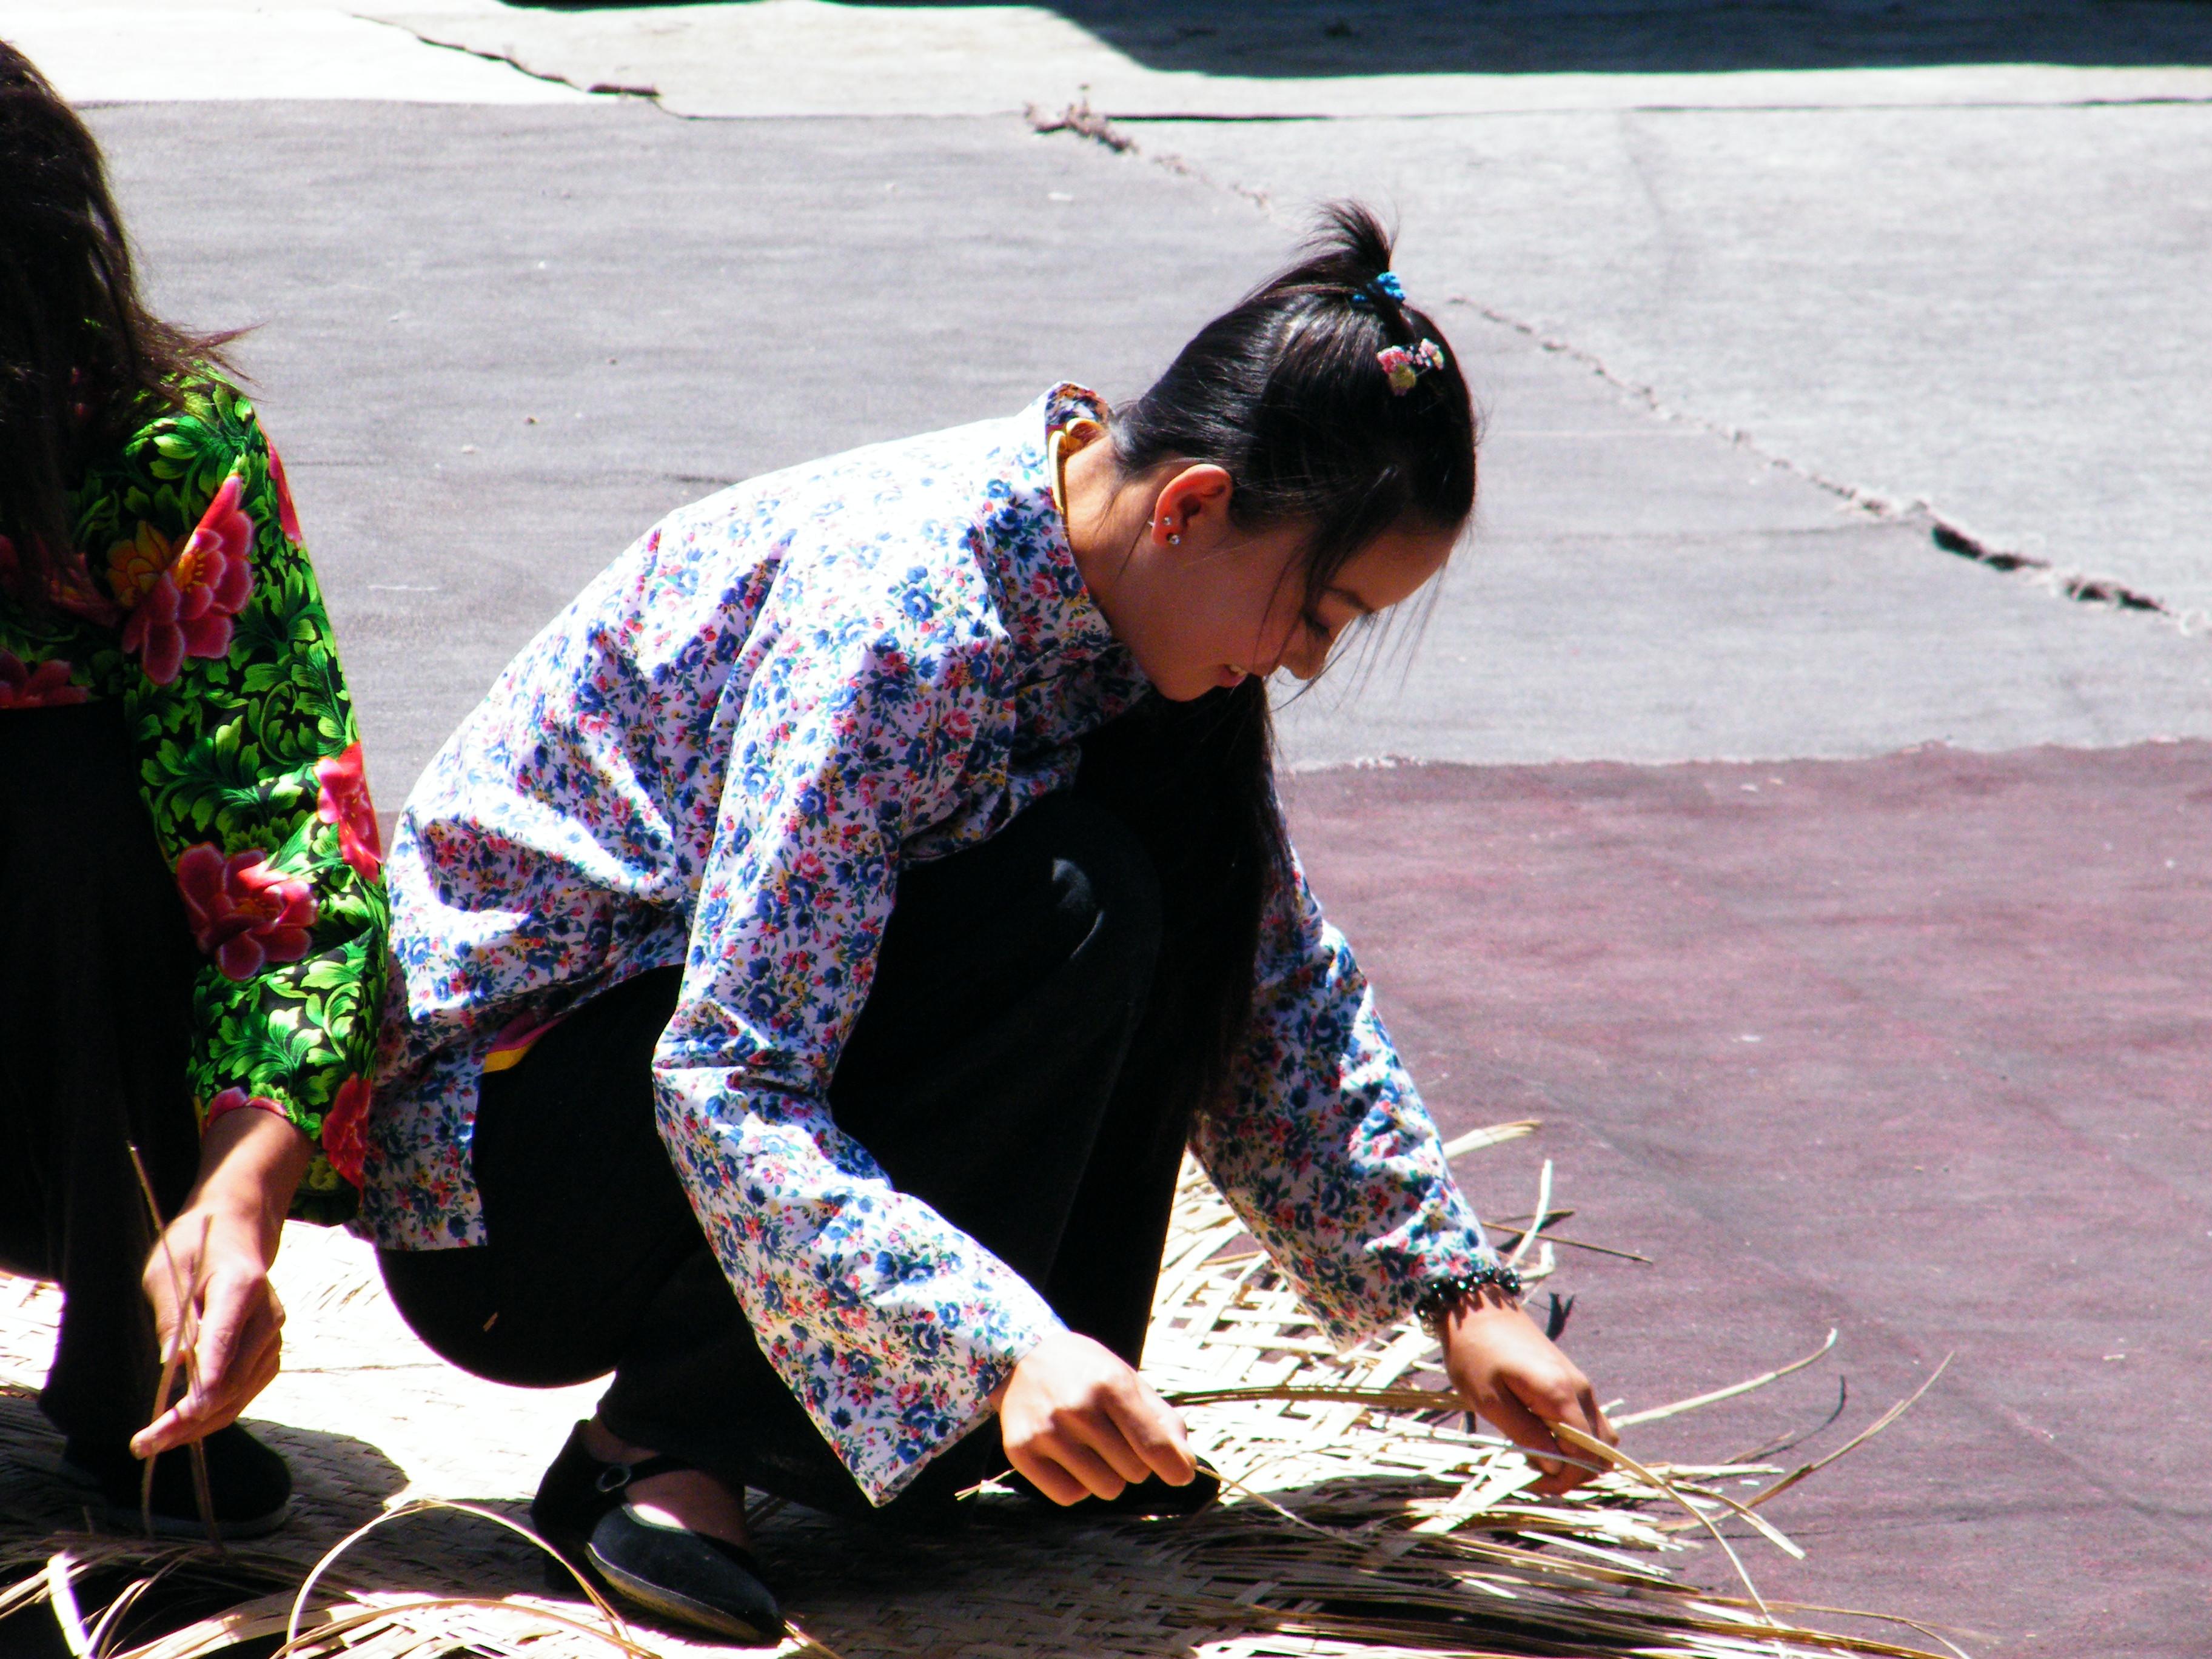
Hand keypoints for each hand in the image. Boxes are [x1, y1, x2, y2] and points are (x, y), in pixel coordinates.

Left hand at [132, 1109, 310, 1457]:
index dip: (200, 1389)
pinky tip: (189, 1423)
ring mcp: (274, 1334)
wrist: (238, 1231)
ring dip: (201, 1423)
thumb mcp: (167, 1271)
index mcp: (242, 1288)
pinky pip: (247, 1390)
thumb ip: (173, 1319)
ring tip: (159, 1442)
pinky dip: (218, 1410)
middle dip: (188, 1419)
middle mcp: (268, 1315)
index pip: (222, 1347)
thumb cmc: (196, 1246)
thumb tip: (172, 1368)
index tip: (172, 1423)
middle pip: (231, 1380)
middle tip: (144, 1445)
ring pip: (240, 1393)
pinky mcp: (271, 1349)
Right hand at [990, 1330, 1196, 1503]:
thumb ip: (1162, 1420)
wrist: (1022, 1357)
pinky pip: (1070, 1497)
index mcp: (1109, 1383)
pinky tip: (1068, 1457)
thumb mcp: (1127, 1379)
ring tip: (1090, 1446)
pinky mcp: (1020, 1451)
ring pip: (1105, 1489)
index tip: (1180, 1474)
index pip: (1154, 1445)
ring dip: (1106, 1475)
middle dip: (1133, 1461)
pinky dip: (1076, 1484)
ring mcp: (1046, 1431)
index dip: (1174, 1467)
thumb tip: (1185, 1467)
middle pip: (1134, 1472)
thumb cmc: (1086, 1372)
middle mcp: (1076, 1407)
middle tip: (1114, 1436)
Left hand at [1438, 1286, 1615, 1495]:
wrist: (1478, 1308)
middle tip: (1533, 1472)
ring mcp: (1581, 1384)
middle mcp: (1581, 1390)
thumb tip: (1555, 1468)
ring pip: (1601, 1438)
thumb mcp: (1489, 1400)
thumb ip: (1525, 1436)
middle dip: (1573, 1473)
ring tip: (1538, 1456)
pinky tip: (1541, 1436)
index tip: (1530, 1480)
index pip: (1585, 1457)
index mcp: (1561, 1395)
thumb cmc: (1474, 1353)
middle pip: (1602, 1453)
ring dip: (1577, 1457)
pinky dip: (1575, 1439)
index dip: (1563, 1479)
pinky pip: (1589, 1421)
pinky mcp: (1573, 1381)